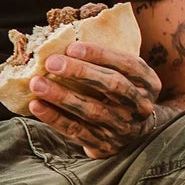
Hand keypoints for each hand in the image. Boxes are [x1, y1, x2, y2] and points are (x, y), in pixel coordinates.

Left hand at [28, 40, 162, 157]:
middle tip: (51, 62)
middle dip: (80, 72)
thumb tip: (63, 40)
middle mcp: (140, 106)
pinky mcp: (104, 144)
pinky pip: (77, 131)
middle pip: (113, 86)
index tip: (71, 47)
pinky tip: (37, 106)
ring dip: (62, 96)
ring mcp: (123, 128)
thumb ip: (106, 62)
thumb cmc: (122, 95)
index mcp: (148, 83)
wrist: (136, 137)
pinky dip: (55, 118)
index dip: (100, 55)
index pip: (128, 65)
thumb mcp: (127, 77)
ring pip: (92, 110)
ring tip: (37, 83)